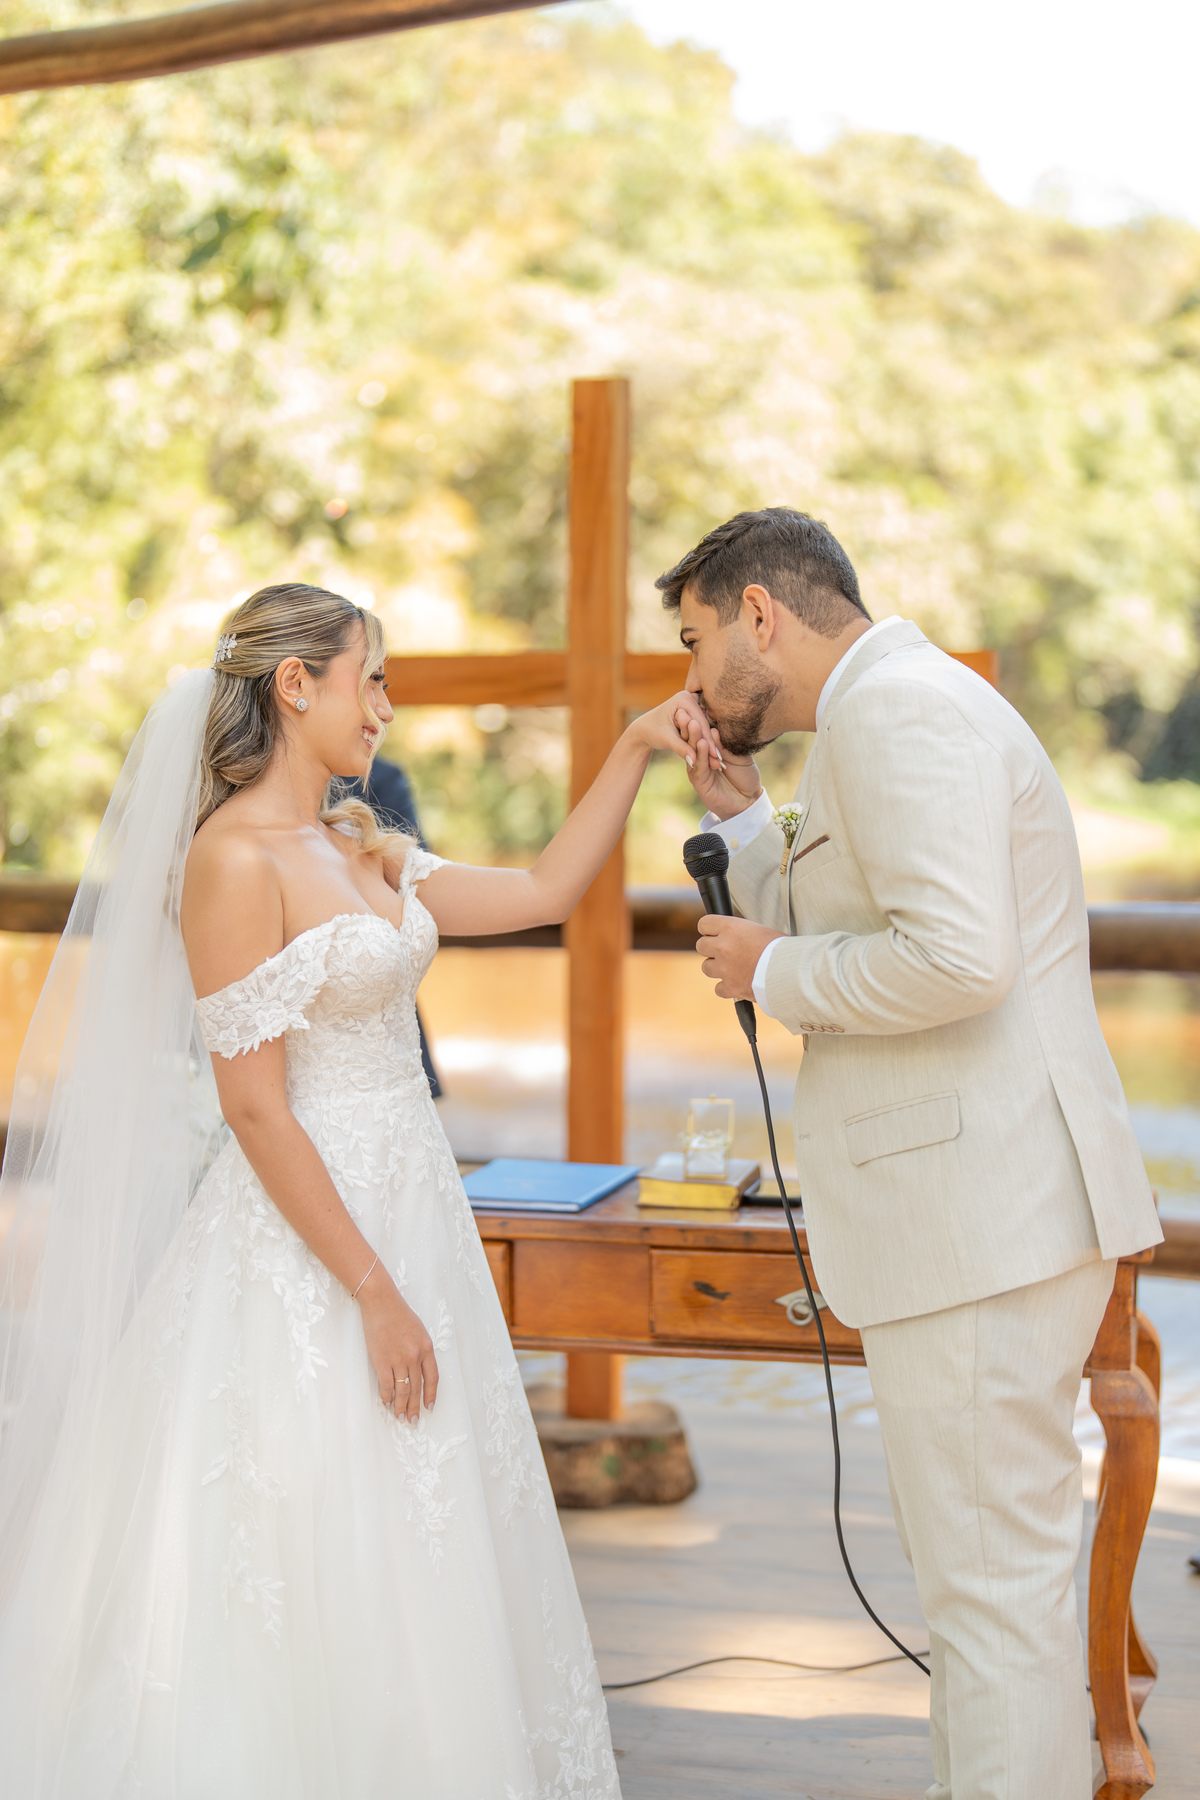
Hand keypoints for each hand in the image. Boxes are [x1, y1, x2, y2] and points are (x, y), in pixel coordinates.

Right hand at [357, 1264, 438, 1424]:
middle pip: (417, 1388)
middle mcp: (415, 1356)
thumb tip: (418, 1370)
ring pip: (402, 1390)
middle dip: (415, 1407)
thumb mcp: (418, 1330)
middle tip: (412, 1420)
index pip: (432, 1378)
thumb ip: (421, 1350)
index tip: (429, 1407)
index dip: (431, 1395)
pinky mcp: (381, 1361)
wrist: (381, 1302)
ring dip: (401, 1406)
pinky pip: (386, 1385)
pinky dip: (386, 1396)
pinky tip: (386, 1403)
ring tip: (399, 1416)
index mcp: (426, 1348)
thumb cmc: (399, 1314)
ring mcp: (398, 1359)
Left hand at [628, 690, 720, 772]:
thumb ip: (681, 748)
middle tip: (719, 761)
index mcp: (683, 698)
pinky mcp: (694, 712)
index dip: (707, 741)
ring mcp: (693, 704)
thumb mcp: (666, 739)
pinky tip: (712, 757)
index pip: (699, 722)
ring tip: (718, 762)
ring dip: (710, 745)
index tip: (715, 756)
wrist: (645, 730)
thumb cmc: (652, 732)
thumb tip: (694, 762)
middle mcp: (690, 698)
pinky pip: (701, 729)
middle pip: (704, 724)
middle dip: (710, 744)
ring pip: (704, 728)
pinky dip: (705, 743)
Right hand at [670, 707, 762, 821]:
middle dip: (691, 724)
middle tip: (686, 710)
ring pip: (693, 749)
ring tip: (691, 722)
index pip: (703, 730)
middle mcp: (702, 755)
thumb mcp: (739, 755)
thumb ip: (729, 743)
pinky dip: (699, 754)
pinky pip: (699, 765)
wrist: (747, 801)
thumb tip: (716, 727)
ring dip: (693, 736)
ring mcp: (698, 767)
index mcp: (711, 747)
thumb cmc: (745, 776)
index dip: (701, 718)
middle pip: (694, 737)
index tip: (697, 702)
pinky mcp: (699, 779)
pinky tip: (701, 743)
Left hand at [697, 915, 783, 999]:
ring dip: (717, 968)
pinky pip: (718, 988)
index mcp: (730, 928)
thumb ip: (740, 932)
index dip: (709, 929)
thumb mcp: (760, 930)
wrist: (789, 971)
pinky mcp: (730, 987)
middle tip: (724, 952)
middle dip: (711, 949)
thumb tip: (732, 934)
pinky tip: (737, 983)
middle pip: (701, 946)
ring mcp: (724, 968)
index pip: (704, 924)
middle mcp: (723, 947)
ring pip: (706, 967)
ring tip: (732, 968)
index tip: (714, 933)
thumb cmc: (780, 948)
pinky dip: (727, 988)